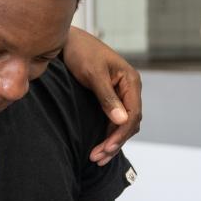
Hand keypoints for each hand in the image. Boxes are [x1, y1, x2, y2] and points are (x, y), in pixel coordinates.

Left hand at [63, 27, 142, 165]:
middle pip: (130, 123)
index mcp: (131, 81)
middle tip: (97, 158)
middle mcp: (129, 88)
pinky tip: (98, 146)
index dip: (120, 135)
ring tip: (96, 158)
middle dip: (115, 142)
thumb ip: (107, 98)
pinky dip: (107, 134)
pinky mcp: (110, 97)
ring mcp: (121, 93)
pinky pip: (114, 120)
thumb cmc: (81, 53)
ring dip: (111, 141)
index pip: (133, 114)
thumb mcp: (93, 74)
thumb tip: (122, 121)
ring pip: (122, 124)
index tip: (105, 149)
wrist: (67, 41)